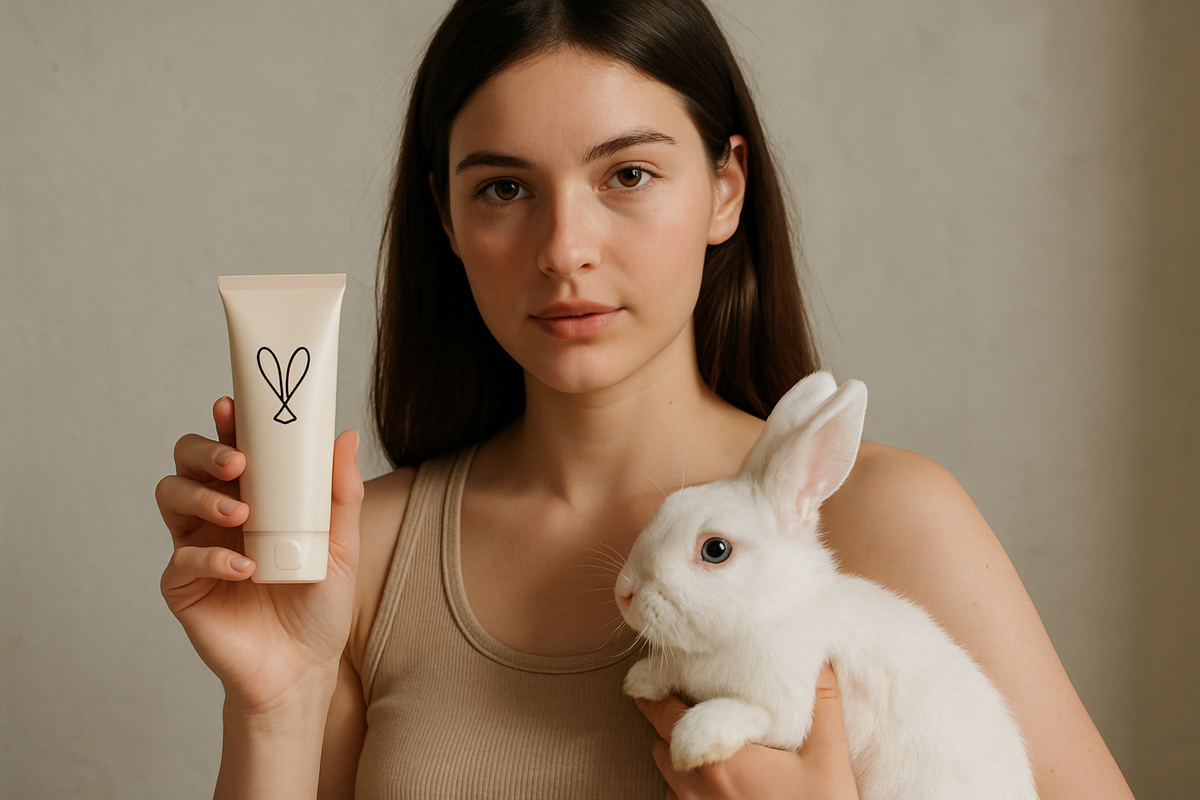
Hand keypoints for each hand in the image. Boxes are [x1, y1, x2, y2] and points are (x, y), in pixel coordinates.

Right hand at [156, 397, 363, 712]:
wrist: (304, 667)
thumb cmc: (318, 604)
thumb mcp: (341, 545)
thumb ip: (341, 494)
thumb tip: (344, 437)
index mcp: (252, 495)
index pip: (229, 445)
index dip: (225, 422)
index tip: (233, 406)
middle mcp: (216, 513)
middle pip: (187, 460)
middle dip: (206, 451)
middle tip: (238, 462)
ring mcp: (195, 546)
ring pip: (170, 496)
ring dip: (203, 496)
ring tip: (241, 513)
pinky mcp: (183, 587)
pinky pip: (181, 560)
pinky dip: (212, 559)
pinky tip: (244, 568)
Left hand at [635, 664, 859, 799]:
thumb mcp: (828, 758)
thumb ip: (821, 705)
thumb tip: (819, 662)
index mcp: (720, 761)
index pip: (666, 715)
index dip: (659, 692)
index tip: (657, 678)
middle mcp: (697, 790)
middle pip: (663, 744)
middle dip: (674, 725)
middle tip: (697, 708)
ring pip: (669, 778)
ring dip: (681, 760)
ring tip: (711, 748)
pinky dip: (689, 792)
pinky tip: (718, 787)